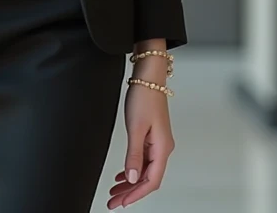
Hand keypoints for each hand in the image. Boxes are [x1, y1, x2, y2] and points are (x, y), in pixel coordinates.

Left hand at [107, 65, 174, 207]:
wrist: (148, 75)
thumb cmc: (145, 96)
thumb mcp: (136, 128)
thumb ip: (134, 155)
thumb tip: (132, 178)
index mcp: (162, 148)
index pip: (151, 181)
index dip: (135, 195)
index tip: (121, 203)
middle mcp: (163, 148)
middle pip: (148, 179)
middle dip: (131, 192)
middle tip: (113, 202)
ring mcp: (158, 142)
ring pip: (145, 170)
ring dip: (130, 182)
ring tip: (115, 191)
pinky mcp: (152, 136)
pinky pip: (143, 159)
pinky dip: (132, 169)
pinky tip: (123, 174)